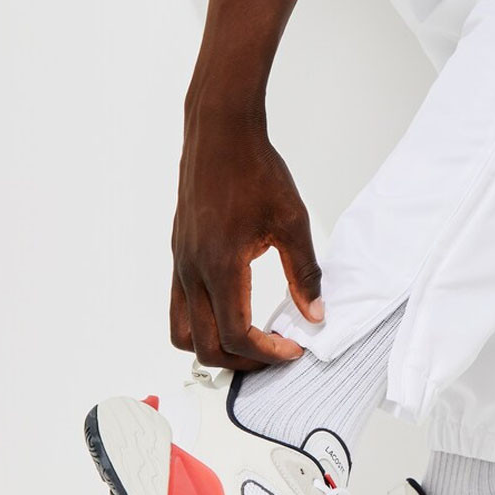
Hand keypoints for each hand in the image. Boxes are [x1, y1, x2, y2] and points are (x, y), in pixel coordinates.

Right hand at [170, 117, 323, 369]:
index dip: (267, 353)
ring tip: (250, 342)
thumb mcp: (292, 222)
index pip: (237, 335)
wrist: (220, 133)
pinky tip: (233, 311)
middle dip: (242, 362)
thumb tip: (315, 314)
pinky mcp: (179, 254)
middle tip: (274, 354)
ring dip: (214, 348)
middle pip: (204, 347)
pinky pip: (179, 306)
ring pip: (182, 332)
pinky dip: (202, 323)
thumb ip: (305, 273)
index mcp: (221, 265)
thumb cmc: (254, 169)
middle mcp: (192, 270)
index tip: (293, 350)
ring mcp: (181, 263)